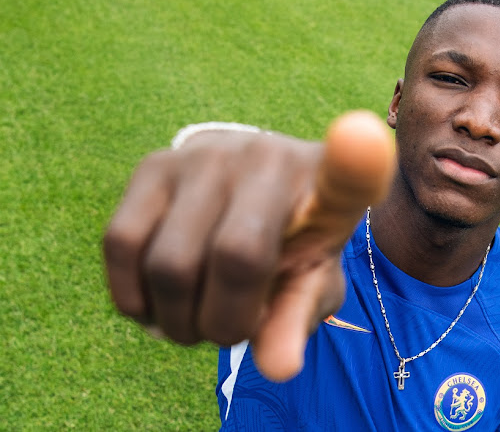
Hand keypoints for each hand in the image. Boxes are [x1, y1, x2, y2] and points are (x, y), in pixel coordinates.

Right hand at [103, 111, 394, 380]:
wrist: (245, 187)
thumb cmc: (288, 242)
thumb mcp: (308, 279)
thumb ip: (296, 318)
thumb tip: (278, 368)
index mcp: (326, 186)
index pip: (347, 174)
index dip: (355, 163)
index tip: (366, 142)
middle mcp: (267, 156)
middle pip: (236, 258)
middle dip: (224, 324)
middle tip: (228, 330)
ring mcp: (206, 155)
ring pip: (169, 264)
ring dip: (177, 321)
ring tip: (194, 318)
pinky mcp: (152, 164)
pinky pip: (122, 244)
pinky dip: (133, 297)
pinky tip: (156, 302)